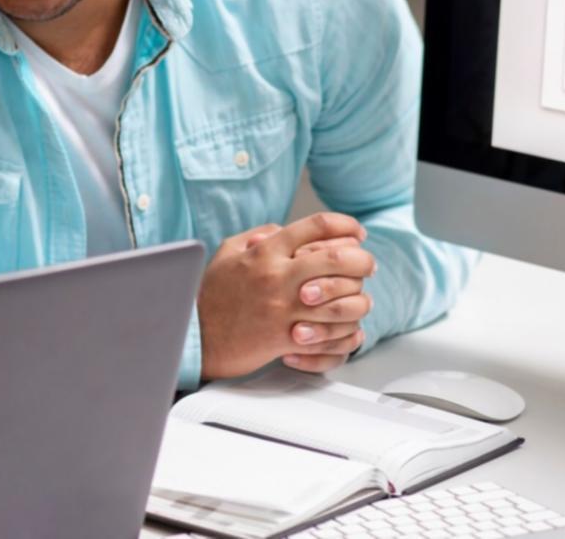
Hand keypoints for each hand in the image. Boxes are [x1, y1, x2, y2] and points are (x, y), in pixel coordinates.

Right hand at [197, 212, 374, 379]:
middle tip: (368, 264)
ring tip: (361, 297)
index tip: (357, 232)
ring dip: (359, 297)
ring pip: (342, 298)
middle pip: (337, 259)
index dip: (344, 225)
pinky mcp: (287, 337)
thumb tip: (284, 229)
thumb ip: (258, 235)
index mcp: (265, 252)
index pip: (315, 226)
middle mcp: (277, 276)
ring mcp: (284, 307)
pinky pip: (331, 332)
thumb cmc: (211, 297)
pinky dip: (346, 329)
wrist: (196, 338)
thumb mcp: (228, 253)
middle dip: (362, 260)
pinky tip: (347, 325)